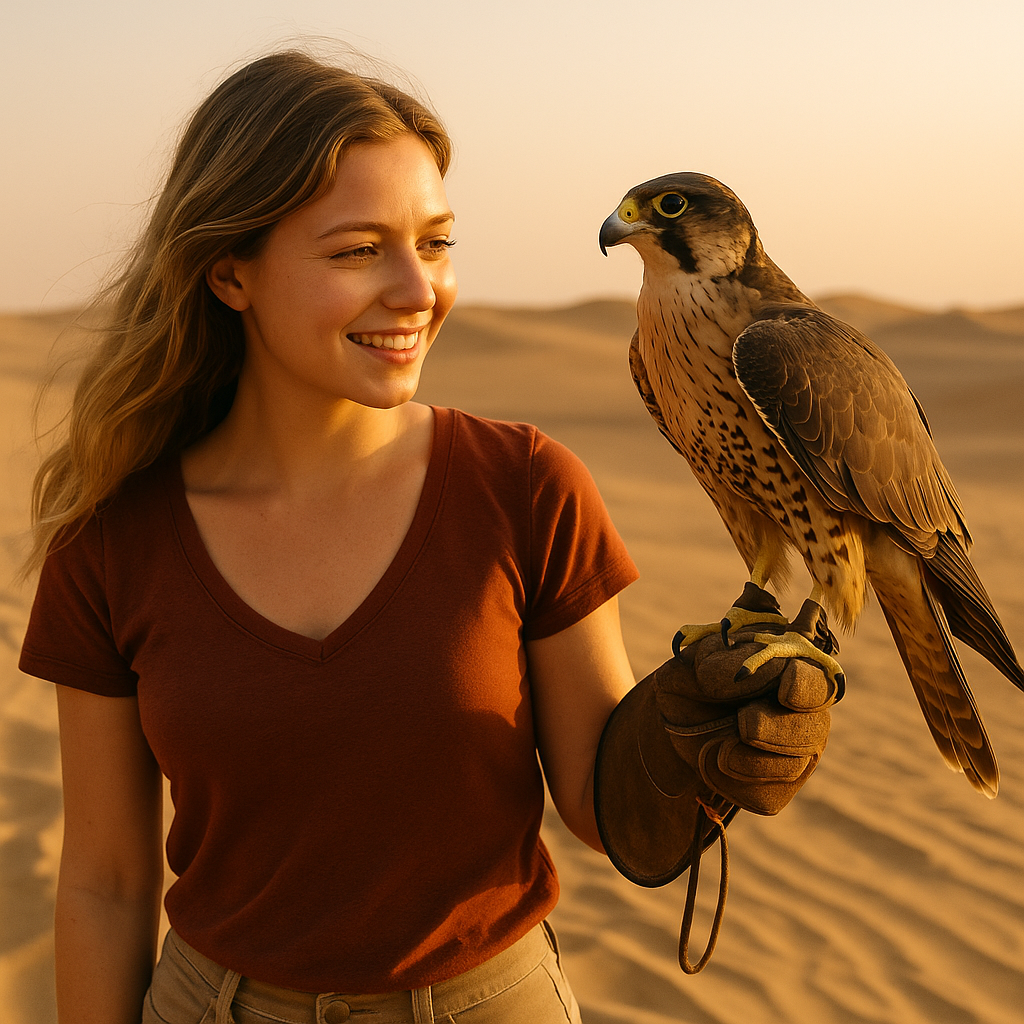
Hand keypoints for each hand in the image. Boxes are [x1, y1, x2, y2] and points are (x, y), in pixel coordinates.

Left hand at [656, 600, 837, 815]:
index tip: (785, 691)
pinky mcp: (777, 788)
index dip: (806, 688)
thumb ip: (721, 663)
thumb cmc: (693, 679)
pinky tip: (714, 759)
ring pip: (790, 766)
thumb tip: (742, 675)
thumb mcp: (696, 662)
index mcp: (793, 672)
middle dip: (774, 731)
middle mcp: (806, 714)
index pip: (817, 682)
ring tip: (714, 745)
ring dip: (746, 759)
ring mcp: (797, 753)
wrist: (675, 720)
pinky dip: (730, 780)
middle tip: (743, 725)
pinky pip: (764, 794)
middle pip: (812, 730)